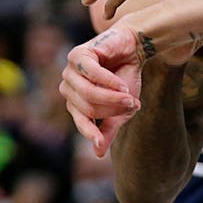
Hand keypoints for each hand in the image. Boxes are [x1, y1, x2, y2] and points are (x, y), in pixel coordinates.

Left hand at [61, 26, 147, 155]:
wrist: (133, 48)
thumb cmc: (125, 77)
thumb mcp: (121, 108)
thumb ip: (109, 128)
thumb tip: (98, 154)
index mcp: (75, 102)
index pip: (81, 121)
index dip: (90, 133)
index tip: (99, 145)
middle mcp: (68, 87)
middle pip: (89, 108)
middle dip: (113, 109)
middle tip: (133, 104)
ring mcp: (70, 71)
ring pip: (89, 94)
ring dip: (113, 97)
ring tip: (130, 96)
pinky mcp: (77, 55)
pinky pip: (93, 75)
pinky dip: (111, 82)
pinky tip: (122, 85)